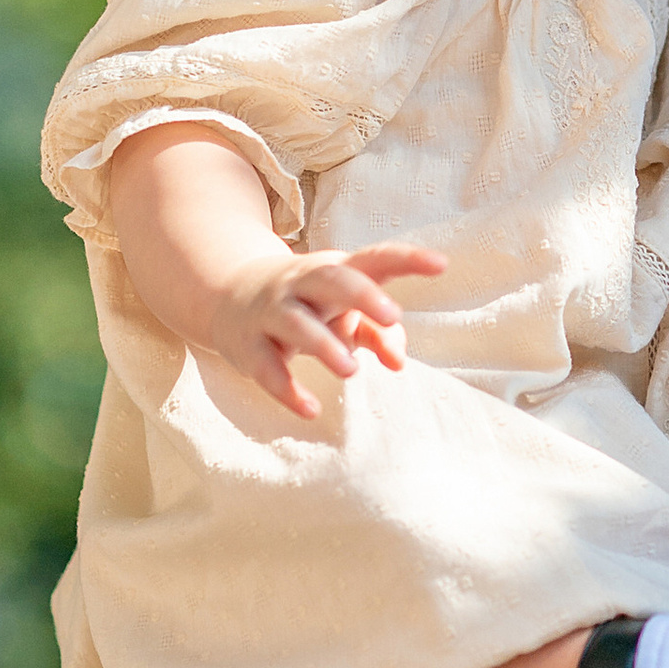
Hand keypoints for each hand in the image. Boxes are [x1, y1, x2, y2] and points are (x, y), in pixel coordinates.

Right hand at [212, 242, 446, 421]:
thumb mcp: (341, 310)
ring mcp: (272, 311)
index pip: (374, 259)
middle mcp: (302, 284)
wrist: (227, 294)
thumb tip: (400, 361)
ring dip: (324, 345)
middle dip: (362, 294)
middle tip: (393, 316)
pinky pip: (267, 367)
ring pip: (296, 322)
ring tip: (352, 370)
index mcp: (334, 270)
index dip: (407, 260)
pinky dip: (287, 389)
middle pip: (331, 279)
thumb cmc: (306, 304)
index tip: (441, 265)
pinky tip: (311, 409)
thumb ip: (376, 332)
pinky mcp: (249, 345)